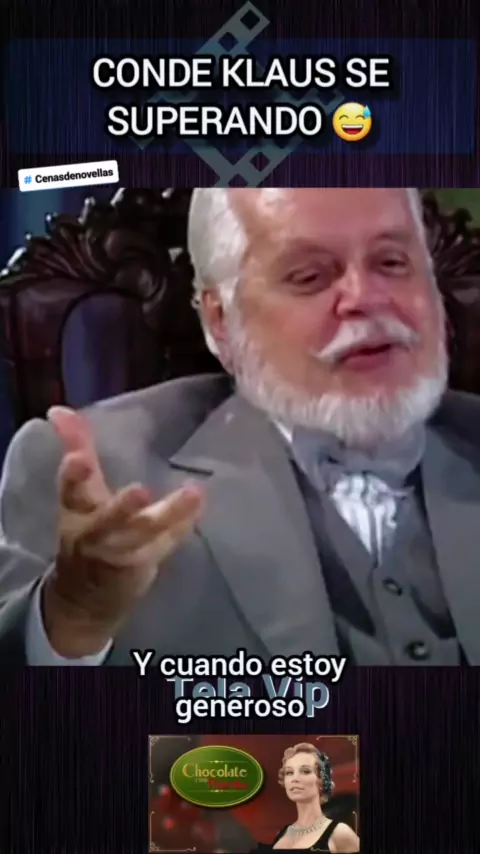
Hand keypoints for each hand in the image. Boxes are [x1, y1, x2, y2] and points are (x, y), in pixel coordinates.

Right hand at [42, 406, 203, 657]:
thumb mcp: (78, 492)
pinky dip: (184, 525)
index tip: (78, 459)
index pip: (70, 490)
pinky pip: (166, 543)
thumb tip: (61, 410)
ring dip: (169, 514)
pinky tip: (201, 504)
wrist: (88, 597)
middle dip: (121, 508)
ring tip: (193, 493)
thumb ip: (76, 447)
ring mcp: (122, 552)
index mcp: (75, 510)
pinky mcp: (144, 564)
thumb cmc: (89, 529)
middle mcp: (95, 533)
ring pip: (145, 534)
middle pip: (108, 521)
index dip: (73, 476)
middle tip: (140, 491)